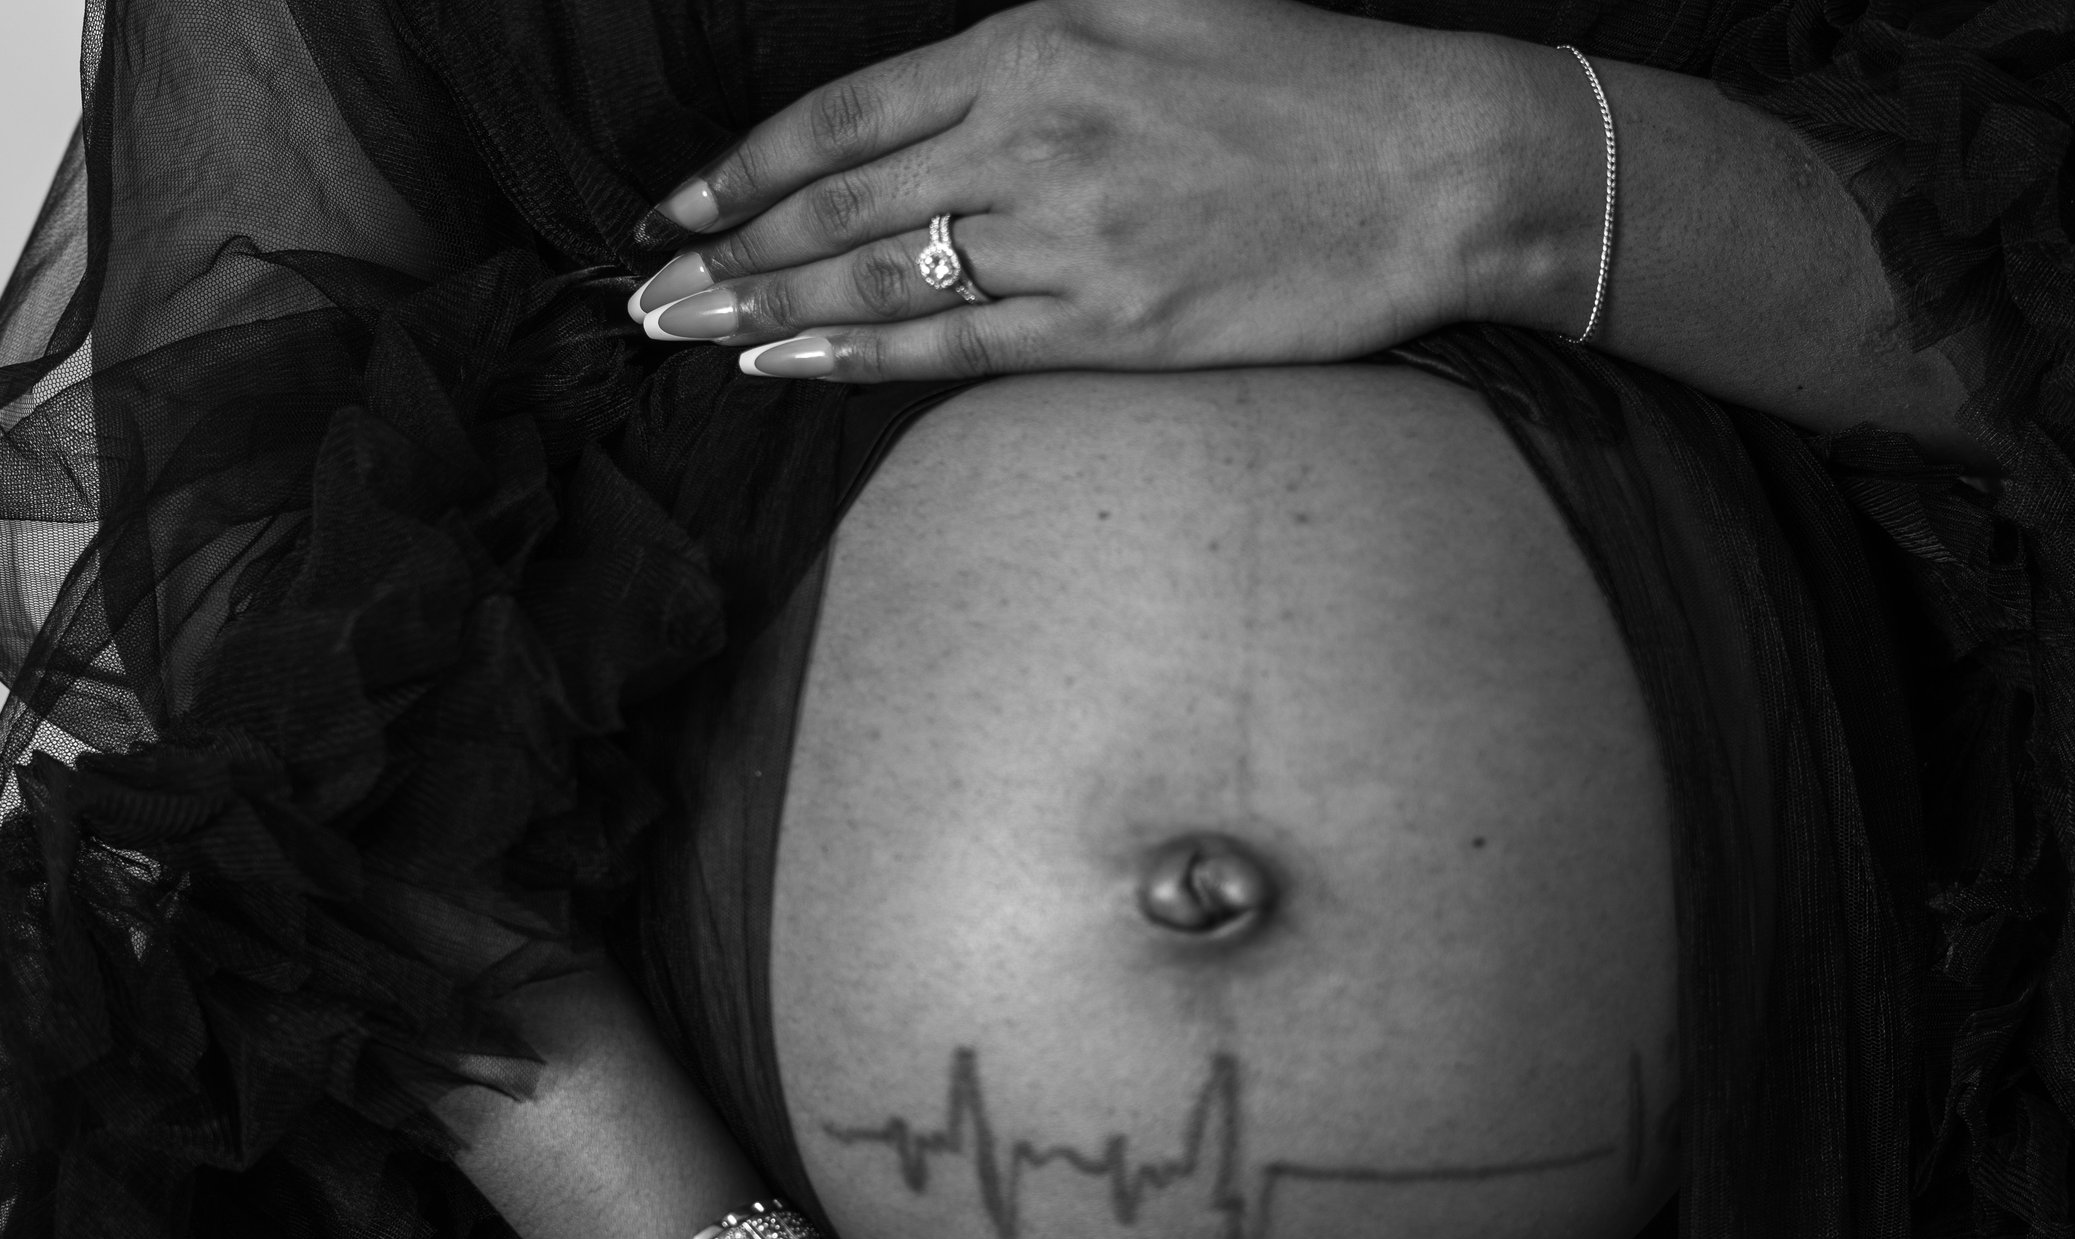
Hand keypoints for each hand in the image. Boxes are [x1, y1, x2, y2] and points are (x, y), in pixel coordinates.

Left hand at [626, 0, 1578, 380]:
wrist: (1432, 166)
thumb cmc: (1305, 83)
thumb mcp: (1156, 8)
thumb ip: (1034, 47)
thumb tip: (942, 89)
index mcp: (1035, 43)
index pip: (842, 114)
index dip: (742, 168)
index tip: (676, 207)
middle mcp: (1031, 135)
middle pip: (834, 202)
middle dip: (723, 252)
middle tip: (643, 295)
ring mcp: (1066, 237)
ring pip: (875, 276)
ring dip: (762, 308)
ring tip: (683, 336)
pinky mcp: (1110, 325)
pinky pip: (951, 347)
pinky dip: (854, 355)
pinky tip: (782, 366)